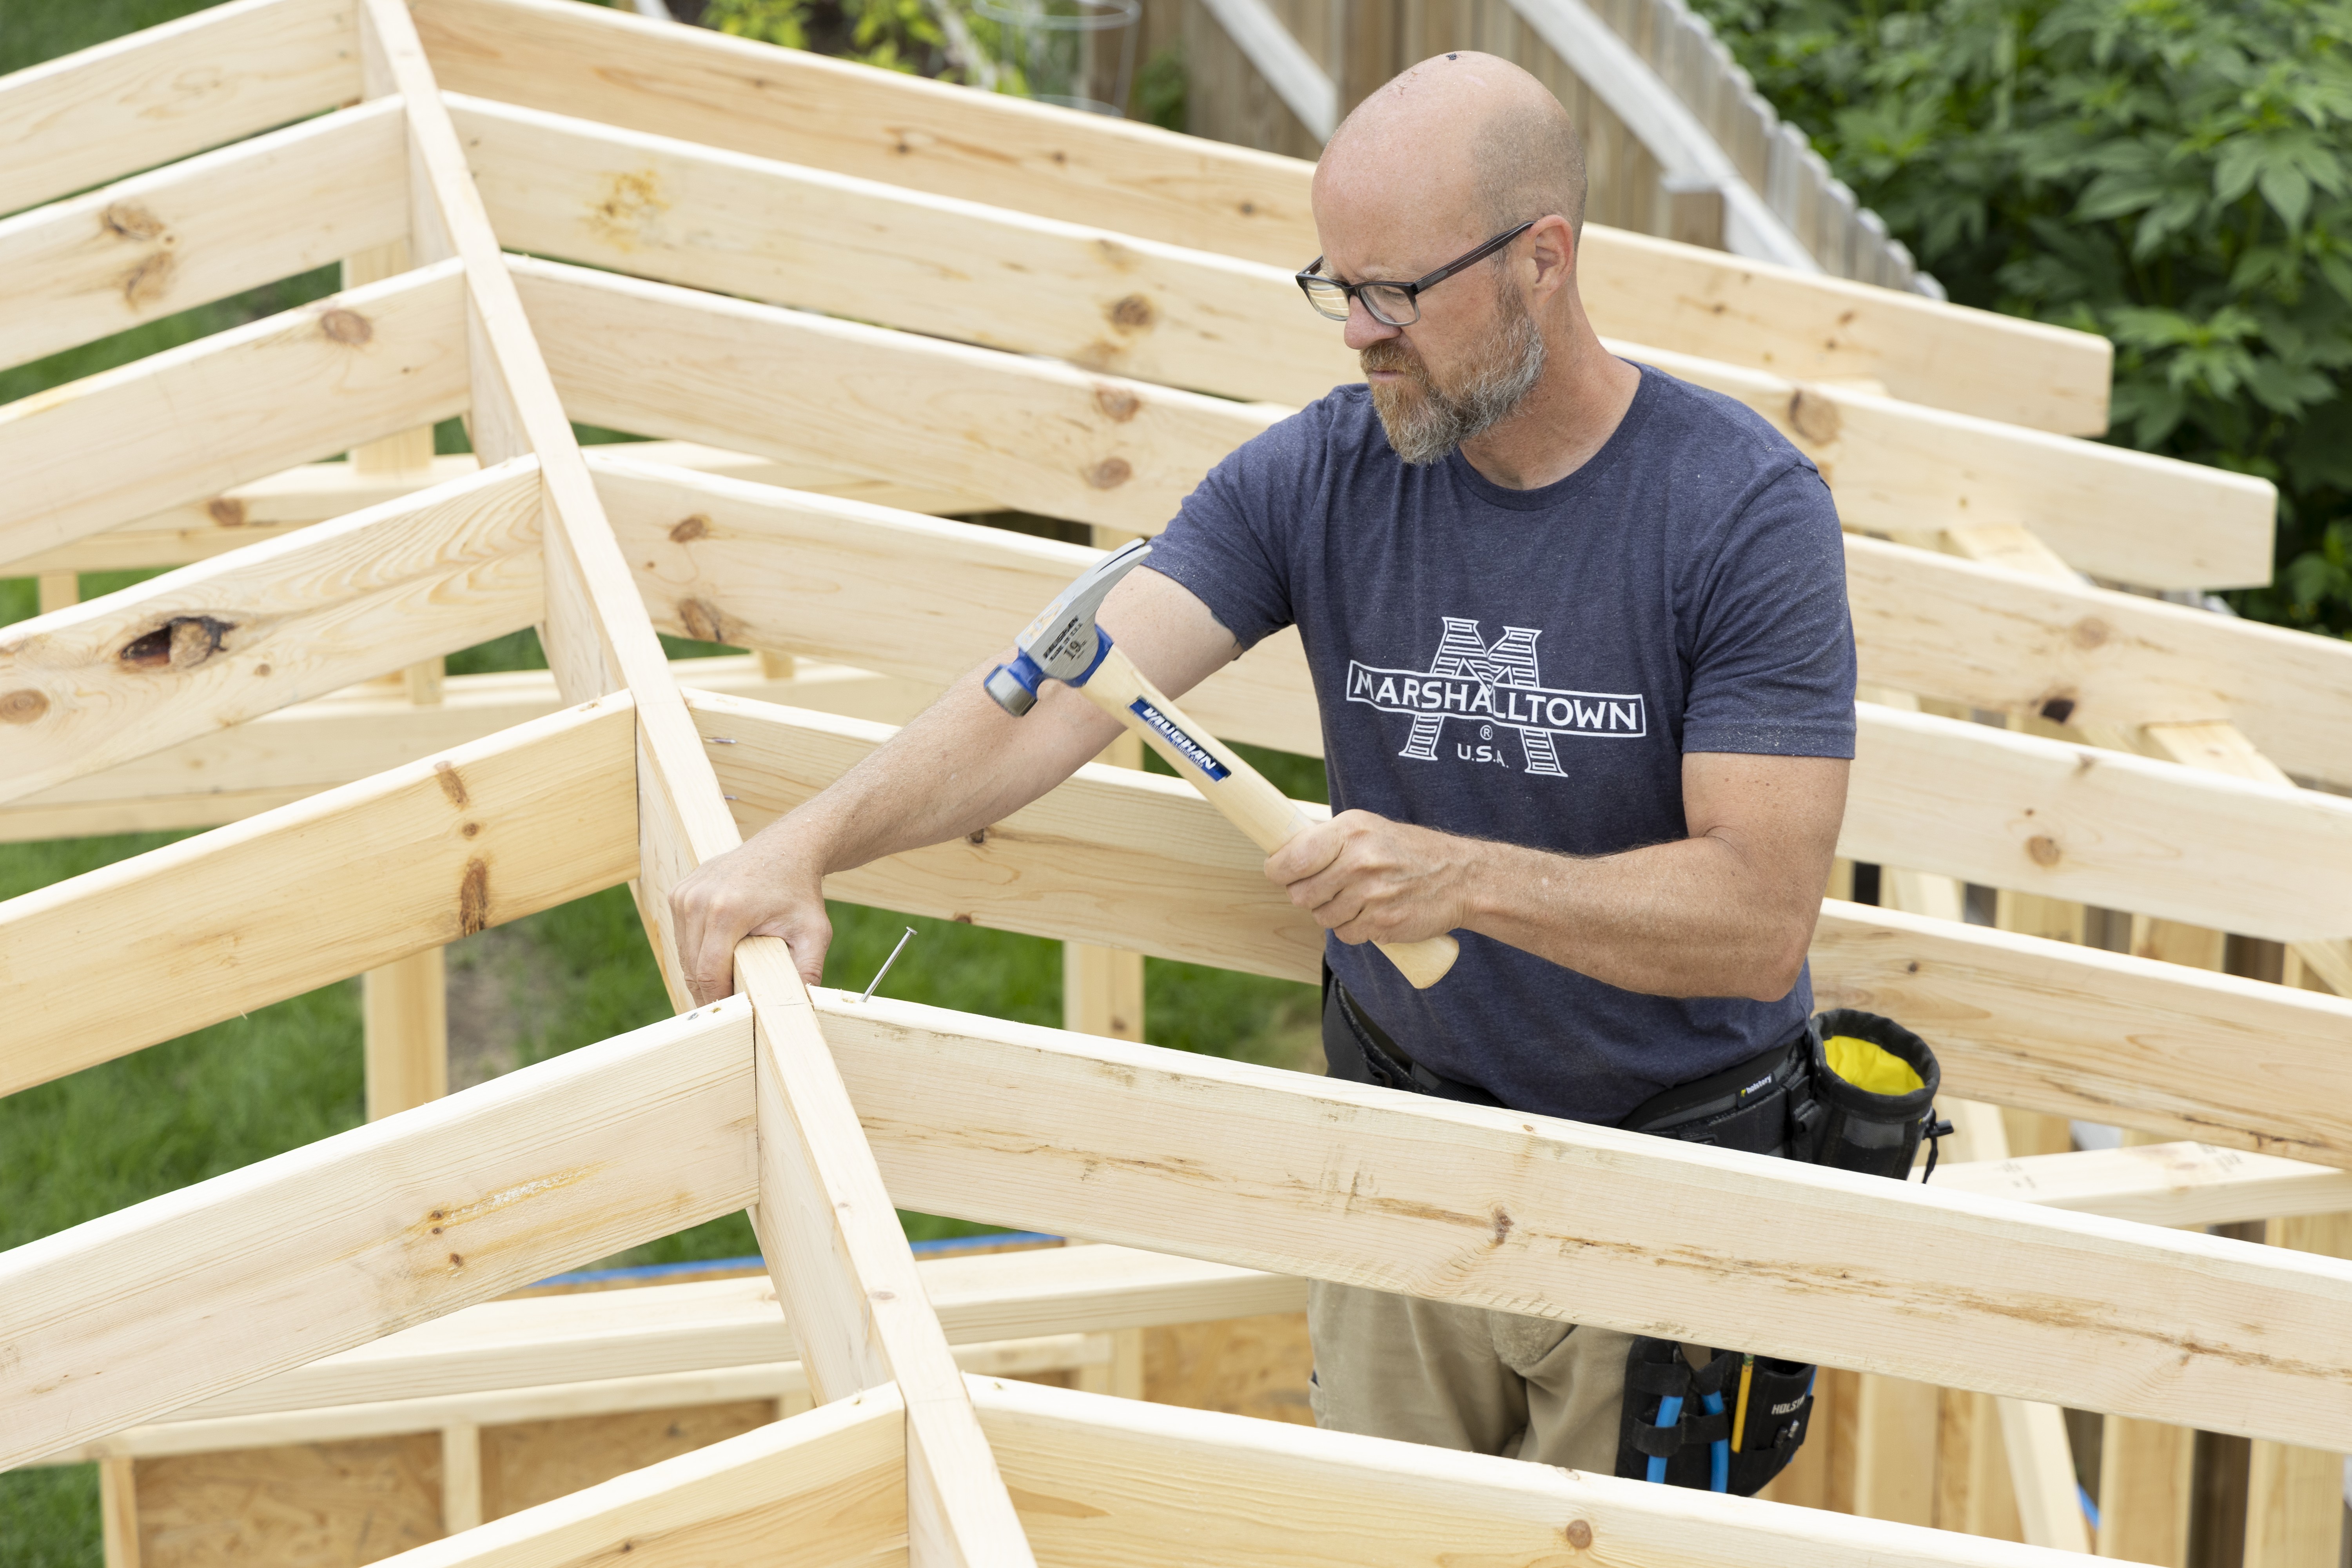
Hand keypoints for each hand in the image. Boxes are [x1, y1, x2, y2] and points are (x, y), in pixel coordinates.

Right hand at [669, 829, 833, 1002]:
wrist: (787, 848)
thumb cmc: (800, 891)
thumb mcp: (814, 932)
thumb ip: (809, 970)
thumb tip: (800, 1008)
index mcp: (726, 911)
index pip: (708, 973)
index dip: (720, 1000)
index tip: (737, 1017)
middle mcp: (698, 899)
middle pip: (692, 968)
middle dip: (710, 992)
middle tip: (734, 1007)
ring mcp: (684, 893)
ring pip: (683, 954)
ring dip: (701, 973)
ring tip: (728, 982)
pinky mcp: (679, 892)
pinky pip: (681, 936)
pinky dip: (696, 952)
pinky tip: (719, 955)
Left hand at [1263, 810, 1474, 945]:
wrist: (1460, 877)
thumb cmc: (1407, 851)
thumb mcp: (1368, 829)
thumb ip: (1328, 840)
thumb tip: (1283, 856)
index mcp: (1351, 831)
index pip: (1293, 858)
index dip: (1278, 871)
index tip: (1279, 873)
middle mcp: (1360, 861)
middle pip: (1301, 894)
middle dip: (1307, 895)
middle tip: (1326, 888)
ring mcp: (1372, 894)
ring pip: (1322, 917)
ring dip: (1331, 913)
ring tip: (1355, 898)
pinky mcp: (1383, 923)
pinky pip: (1346, 934)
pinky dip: (1352, 929)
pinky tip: (1370, 913)